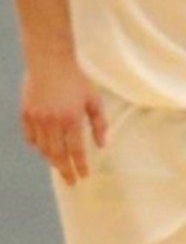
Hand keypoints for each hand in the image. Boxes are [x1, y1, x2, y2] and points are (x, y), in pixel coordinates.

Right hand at [21, 61, 106, 185]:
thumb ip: (99, 123)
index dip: (80, 166)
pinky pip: (30, 138)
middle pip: (58, 155)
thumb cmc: (75, 80)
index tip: (84, 176)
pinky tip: (45, 149)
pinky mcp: (25, 114)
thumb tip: (102, 145)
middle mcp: (52, 121)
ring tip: (60, 166)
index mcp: (71, 118)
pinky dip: (38, 146)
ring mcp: (36, 118)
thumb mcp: (93, 100)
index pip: (76, 150)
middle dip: (66, 170)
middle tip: (71, 181)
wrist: (49, 62)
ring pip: (43, 149)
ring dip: (52, 160)